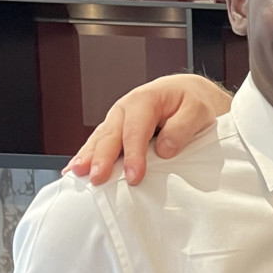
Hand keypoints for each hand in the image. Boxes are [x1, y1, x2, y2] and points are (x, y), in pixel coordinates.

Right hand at [64, 74, 231, 185]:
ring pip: (99, 139)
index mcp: (144, 100)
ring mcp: (118, 120)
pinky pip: (99, 143)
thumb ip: (182, 127)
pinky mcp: (116, 131)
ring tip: (77, 174)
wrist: (189, 93)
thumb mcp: (198, 110)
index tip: (134, 177)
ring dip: (88, 157)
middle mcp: (125, 109)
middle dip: (102, 157)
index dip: (134, 155)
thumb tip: (164, 149)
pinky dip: (87, 156)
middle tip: (96, 178)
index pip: (136, 130)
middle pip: (111, 135)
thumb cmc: (192, 102)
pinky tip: (74, 170)